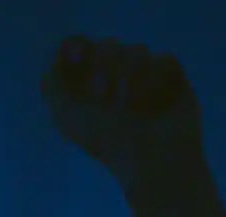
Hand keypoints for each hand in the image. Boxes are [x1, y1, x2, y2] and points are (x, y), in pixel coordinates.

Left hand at [41, 35, 206, 186]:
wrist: (149, 162)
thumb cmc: (109, 144)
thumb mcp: (68, 119)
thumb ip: (53, 86)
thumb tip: (59, 59)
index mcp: (92, 85)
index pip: (81, 47)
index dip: (77, 50)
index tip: (76, 61)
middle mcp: (119, 78)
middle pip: (107, 45)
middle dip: (103, 67)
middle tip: (103, 97)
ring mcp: (147, 77)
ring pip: (135, 50)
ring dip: (128, 76)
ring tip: (128, 106)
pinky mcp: (173, 80)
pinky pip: (162, 61)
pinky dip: (154, 81)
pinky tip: (152, 103)